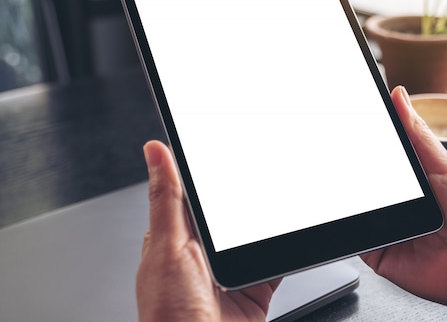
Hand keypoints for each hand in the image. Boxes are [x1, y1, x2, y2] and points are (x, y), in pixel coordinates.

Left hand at [137, 140, 279, 321]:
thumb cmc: (170, 316)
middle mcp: (203, 254)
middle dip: (245, 196)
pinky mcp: (254, 289)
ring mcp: (230, 273)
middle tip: (266, 167)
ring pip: (253, 235)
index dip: (206, 170)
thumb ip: (165, 200)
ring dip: (267, 223)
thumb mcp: (167, 247)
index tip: (224, 145)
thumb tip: (154, 151)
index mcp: (174, 238)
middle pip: (229, 213)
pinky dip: (283, 251)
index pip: (190, 193)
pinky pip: (273, 263)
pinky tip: (289, 239)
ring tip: (283, 199)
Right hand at [361, 86, 446, 314]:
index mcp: (412, 181)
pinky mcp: (377, 253)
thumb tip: (399, 96)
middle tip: (336, 149)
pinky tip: (352, 213)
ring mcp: (385, 228)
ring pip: (355, 207)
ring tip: (347, 182)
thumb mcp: (446, 167)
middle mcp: (397, 204)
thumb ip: (418, 135)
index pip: (380, 156)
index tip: (346, 123)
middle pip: (363, 181)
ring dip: (350, 197)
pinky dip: (348, 226)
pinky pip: (353, 238)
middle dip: (351, 168)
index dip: (363, 141)